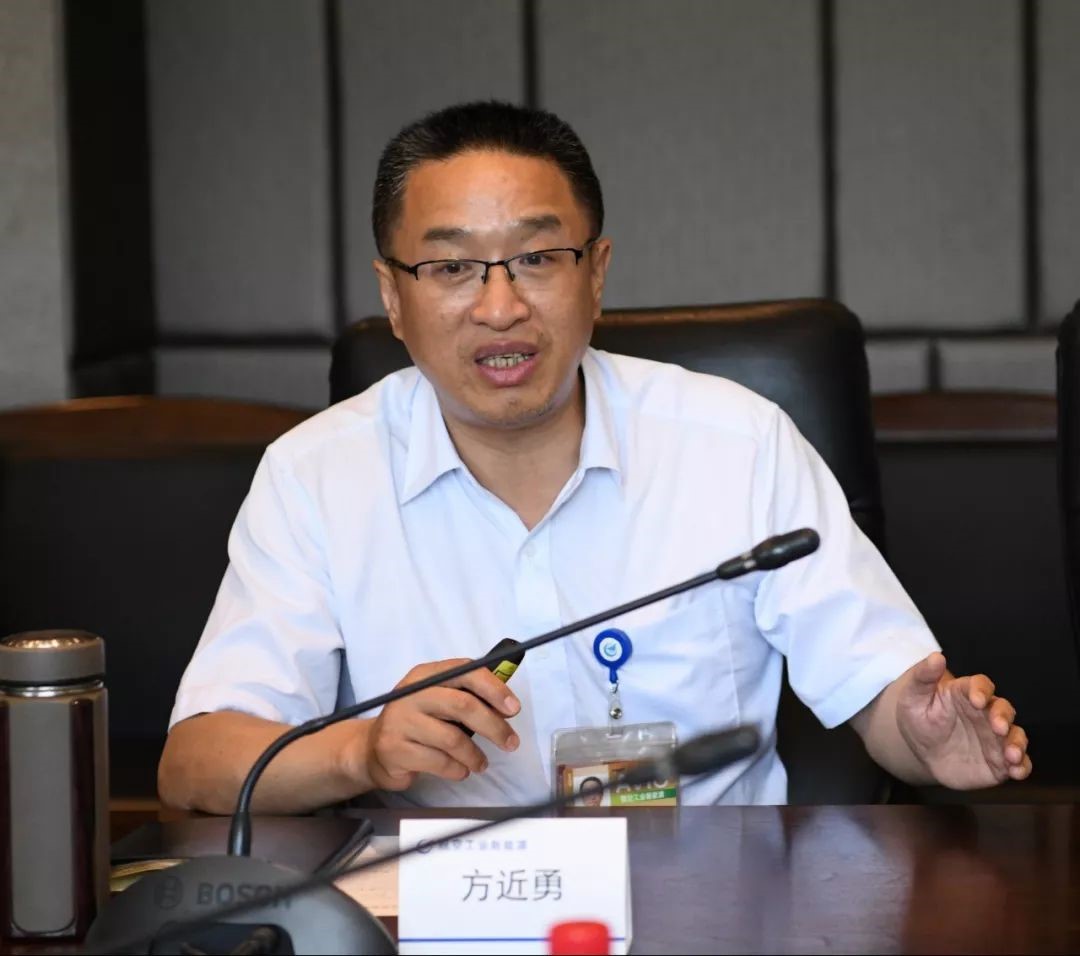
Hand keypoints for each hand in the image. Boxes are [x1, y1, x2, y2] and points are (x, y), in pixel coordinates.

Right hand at [356, 659, 520, 791]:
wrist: (372, 749)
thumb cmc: (417, 722)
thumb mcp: (438, 700)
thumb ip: (468, 697)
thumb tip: (507, 706)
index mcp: (426, 675)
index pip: (465, 672)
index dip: (494, 689)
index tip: (514, 709)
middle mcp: (411, 694)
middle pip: (462, 705)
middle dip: (493, 726)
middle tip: (511, 742)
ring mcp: (400, 721)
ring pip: (452, 739)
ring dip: (474, 755)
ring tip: (481, 764)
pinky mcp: (395, 749)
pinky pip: (438, 762)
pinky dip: (457, 769)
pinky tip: (461, 770)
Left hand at [895, 652, 1030, 788]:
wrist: (919, 750)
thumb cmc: (918, 716)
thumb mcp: (913, 695)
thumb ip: (924, 676)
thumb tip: (936, 657)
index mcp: (966, 693)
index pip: (980, 686)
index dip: (981, 690)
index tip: (976, 700)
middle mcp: (986, 714)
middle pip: (1003, 710)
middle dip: (1003, 717)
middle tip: (998, 727)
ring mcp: (995, 738)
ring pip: (1015, 736)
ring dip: (1017, 744)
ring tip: (1012, 754)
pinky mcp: (999, 761)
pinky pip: (1017, 763)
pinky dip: (1022, 766)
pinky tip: (1016, 771)